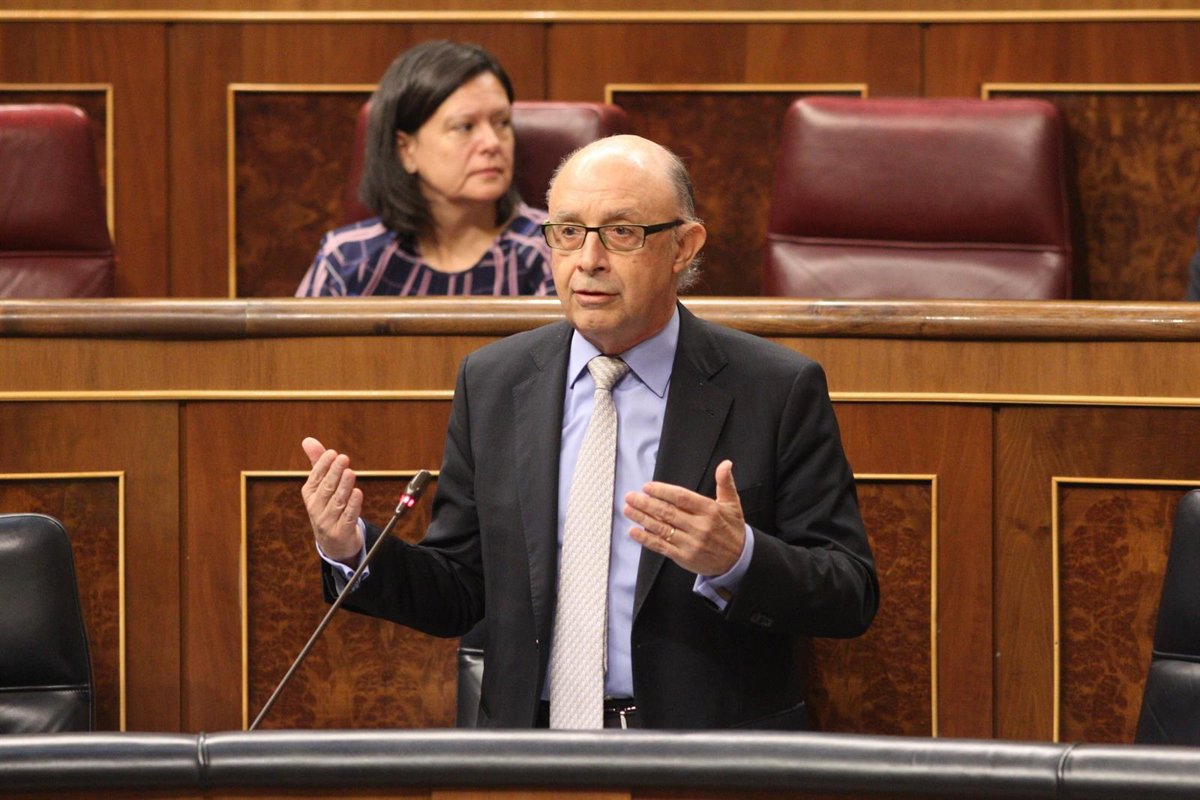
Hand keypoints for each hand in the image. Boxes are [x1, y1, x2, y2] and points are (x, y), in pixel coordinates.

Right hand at [300, 436, 363, 564]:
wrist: (334, 543)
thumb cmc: (328, 507)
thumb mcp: (321, 486)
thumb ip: (317, 463)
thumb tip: (307, 440)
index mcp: (310, 495)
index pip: (315, 478)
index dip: (323, 465)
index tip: (332, 453)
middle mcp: (316, 508)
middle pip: (326, 489)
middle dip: (335, 473)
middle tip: (343, 458)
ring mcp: (328, 522)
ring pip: (337, 502)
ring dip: (344, 487)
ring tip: (350, 473)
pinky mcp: (342, 532)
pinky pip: (348, 517)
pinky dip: (353, 505)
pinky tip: (358, 493)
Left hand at [624, 459, 744, 576]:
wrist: (737, 560)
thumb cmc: (732, 529)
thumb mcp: (733, 504)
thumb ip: (725, 483)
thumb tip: (726, 464)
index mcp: (709, 510)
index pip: (681, 498)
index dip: (662, 491)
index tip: (647, 487)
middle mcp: (699, 526)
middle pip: (667, 512)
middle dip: (646, 503)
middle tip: (630, 496)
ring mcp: (690, 543)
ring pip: (661, 528)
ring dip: (641, 518)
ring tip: (628, 510)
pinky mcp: (683, 557)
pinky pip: (661, 546)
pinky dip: (646, 539)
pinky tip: (634, 531)